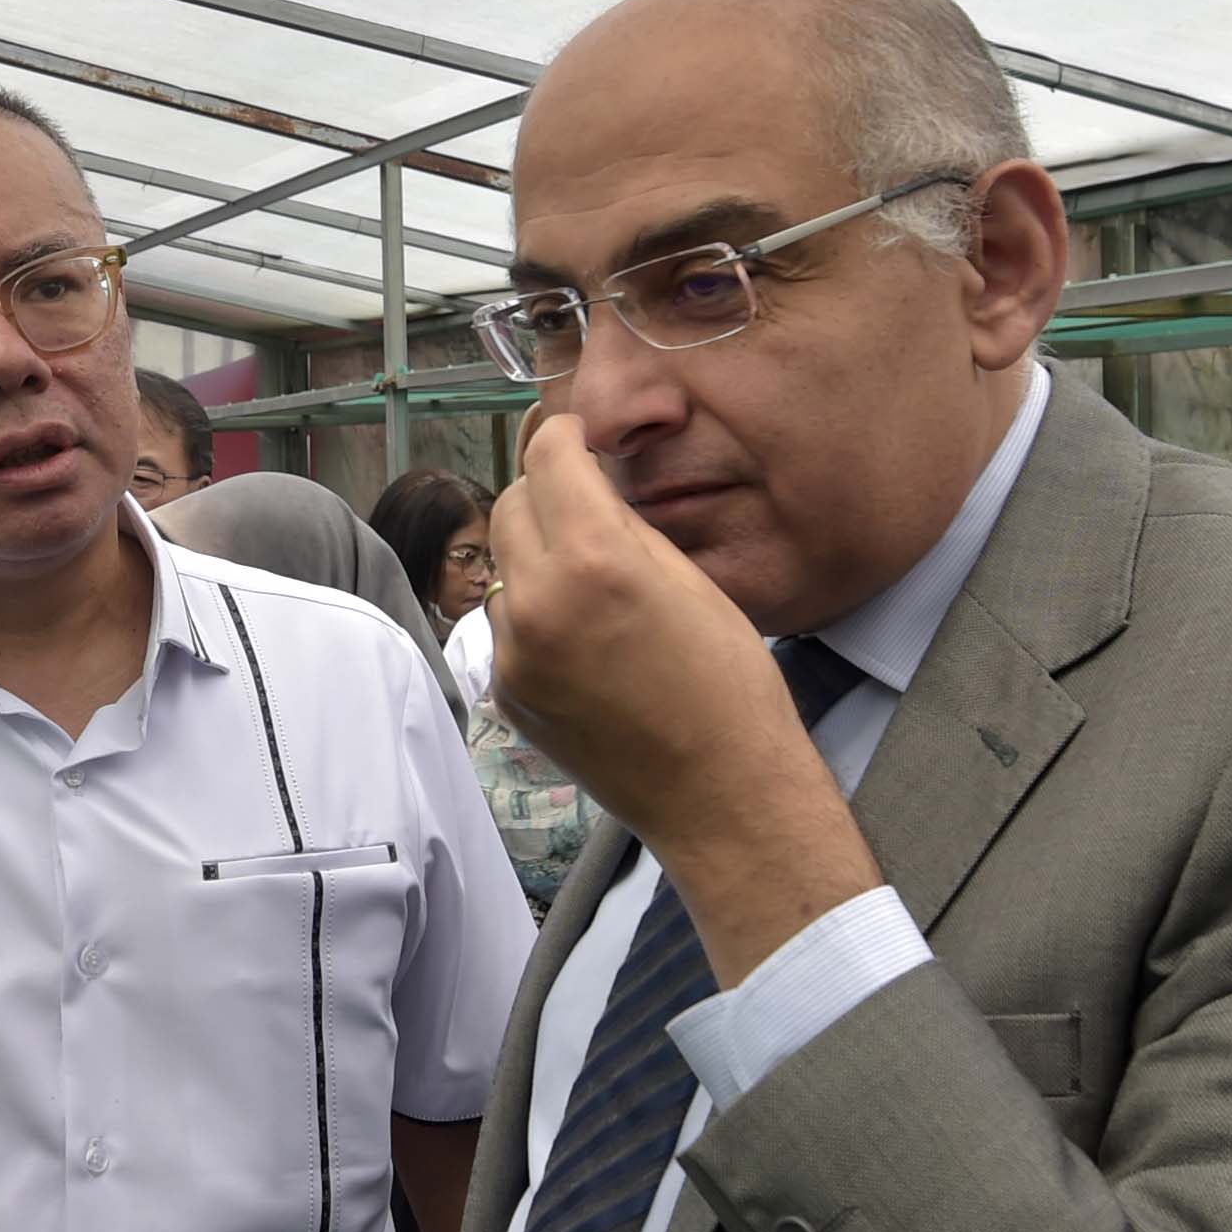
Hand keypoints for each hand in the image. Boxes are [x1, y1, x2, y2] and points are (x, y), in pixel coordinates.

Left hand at [486, 420, 878, 978]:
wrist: (720, 793)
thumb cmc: (729, 686)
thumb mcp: (690, 580)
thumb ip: (627, 527)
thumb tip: (590, 485)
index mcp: (595, 559)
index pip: (548, 457)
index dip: (564, 437)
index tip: (577, 439)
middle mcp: (538, 600)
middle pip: (512, 506)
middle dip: (546, 495)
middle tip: (587, 507)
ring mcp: (513, 652)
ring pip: (502, 567)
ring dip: (534, 556)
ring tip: (589, 580)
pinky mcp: (506, 692)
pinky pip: (504, 625)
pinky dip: (532, 614)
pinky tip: (582, 637)